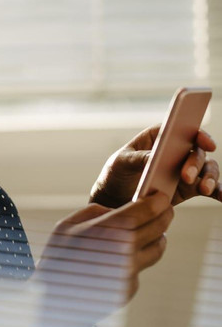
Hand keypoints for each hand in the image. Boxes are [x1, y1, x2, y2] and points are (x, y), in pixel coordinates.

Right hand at [34, 193, 173, 326]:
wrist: (52, 296)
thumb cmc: (56, 257)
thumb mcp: (67, 225)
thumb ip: (94, 212)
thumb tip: (117, 210)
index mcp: (108, 229)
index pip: (146, 211)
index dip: (158, 202)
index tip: (161, 197)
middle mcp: (124, 251)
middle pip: (158, 228)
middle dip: (164, 215)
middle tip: (164, 209)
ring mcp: (129, 272)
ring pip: (157, 249)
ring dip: (158, 236)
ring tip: (152, 231)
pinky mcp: (130, 288)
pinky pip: (141, 267)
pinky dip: (138, 258)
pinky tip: (125, 256)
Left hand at [90, 126, 218, 208]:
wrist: (116, 199)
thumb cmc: (115, 174)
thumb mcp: (120, 163)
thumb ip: (138, 158)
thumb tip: (156, 157)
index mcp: (157, 136)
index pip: (180, 128)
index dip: (195, 132)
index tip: (205, 143)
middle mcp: (176, 149)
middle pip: (195, 149)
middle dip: (195, 162)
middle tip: (186, 176)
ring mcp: (185, 168)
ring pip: (207, 168)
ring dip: (210, 177)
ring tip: (204, 189)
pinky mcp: (190, 188)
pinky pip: (210, 187)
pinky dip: (220, 191)